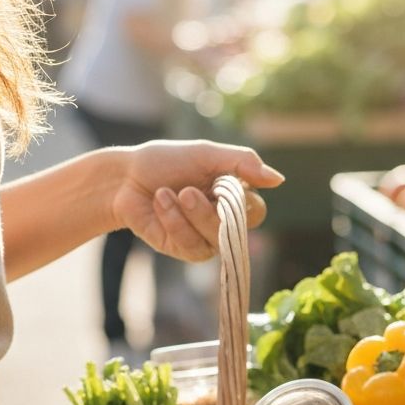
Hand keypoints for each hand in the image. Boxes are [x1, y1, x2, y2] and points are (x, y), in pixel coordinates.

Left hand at [112, 139, 284, 261]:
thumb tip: (279, 179)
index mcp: (233, 196)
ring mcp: (204, 238)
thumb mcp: (205, 154)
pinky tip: (159, 204)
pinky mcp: (183, 249)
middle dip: (207, 210)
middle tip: (186, 190)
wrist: (125, 178)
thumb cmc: (166, 162)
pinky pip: (189, 244)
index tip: (219, 183)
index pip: (256, 211)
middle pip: (235, 229)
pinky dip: (172, 221)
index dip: (240, 202)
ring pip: (213, 239)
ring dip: (187, 215)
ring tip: (166, 193)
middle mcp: (223, 220)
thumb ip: (242, 163)